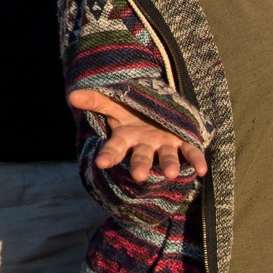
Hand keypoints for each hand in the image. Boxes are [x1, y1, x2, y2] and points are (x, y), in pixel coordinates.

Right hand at [67, 88, 206, 185]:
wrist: (158, 111)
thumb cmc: (132, 111)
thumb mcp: (114, 102)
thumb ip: (95, 100)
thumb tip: (70, 95)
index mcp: (127, 137)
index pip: (115, 148)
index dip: (109, 155)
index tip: (102, 163)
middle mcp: (145, 145)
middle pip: (141, 158)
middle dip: (141, 166)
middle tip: (140, 176)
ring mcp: (165, 146)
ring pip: (167, 158)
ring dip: (169, 165)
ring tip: (171, 173)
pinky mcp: (183, 143)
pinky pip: (191, 152)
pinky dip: (197, 160)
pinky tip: (202, 169)